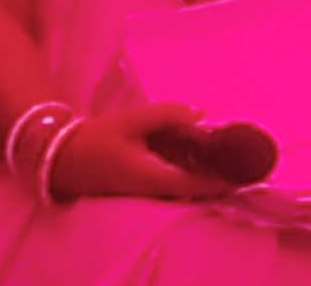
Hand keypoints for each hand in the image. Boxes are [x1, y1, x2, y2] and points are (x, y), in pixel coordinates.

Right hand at [45, 102, 235, 203]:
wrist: (64, 159)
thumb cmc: (96, 141)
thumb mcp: (131, 121)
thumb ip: (166, 115)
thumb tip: (199, 113)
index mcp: (153, 178)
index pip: (198, 184)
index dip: (224, 179)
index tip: (246, 170)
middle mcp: (155, 194)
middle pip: (197, 191)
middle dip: (220, 177)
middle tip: (244, 159)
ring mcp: (149, 196)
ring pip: (187, 190)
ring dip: (207, 176)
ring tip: (227, 155)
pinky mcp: (145, 191)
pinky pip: (176, 186)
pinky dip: (191, 175)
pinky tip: (199, 158)